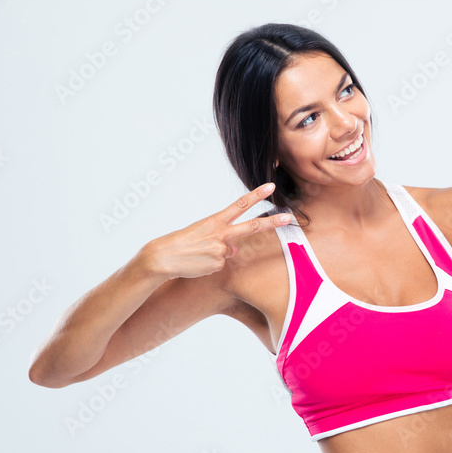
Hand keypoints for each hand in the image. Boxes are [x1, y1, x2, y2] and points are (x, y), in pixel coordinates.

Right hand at [145, 182, 293, 278]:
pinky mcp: (218, 265)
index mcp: (215, 221)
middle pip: (252, 227)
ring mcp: (221, 250)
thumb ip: (222, 237)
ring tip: (198, 254)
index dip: (256, 195)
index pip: (240, 204)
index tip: (271, 186)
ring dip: (215, 255)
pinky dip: (210, 265)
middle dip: (272, 223)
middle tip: (289, 217)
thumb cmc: (180, 242)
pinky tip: (198, 263)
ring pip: (228, 253)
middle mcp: (221, 234)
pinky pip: (220, 265)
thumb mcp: (202, 232)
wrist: (162, 257)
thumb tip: (234, 249)